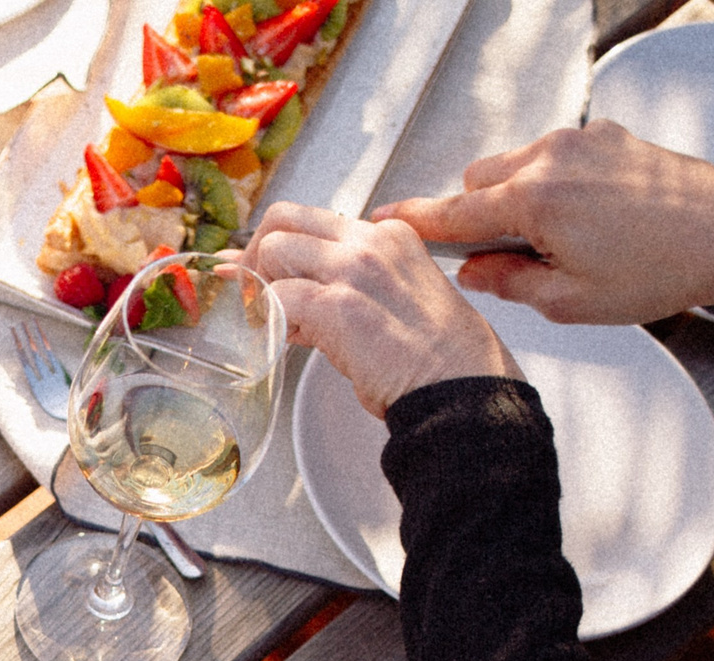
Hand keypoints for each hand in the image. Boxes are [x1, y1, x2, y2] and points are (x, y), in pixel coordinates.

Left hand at [251, 202, 520, 417]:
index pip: (313, 220)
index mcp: (389, 235)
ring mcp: (354, 269)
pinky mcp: (338, 305)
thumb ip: (344, 291)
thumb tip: (290, 301)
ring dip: (261, 286)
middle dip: (257, 254)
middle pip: (283, 218)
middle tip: (254, 293)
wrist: (459, 388)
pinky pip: (277, 297)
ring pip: (272, 249)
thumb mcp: (395, 303)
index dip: (277, 244)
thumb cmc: (435, 359)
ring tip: (276, 322)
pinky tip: (282, 341)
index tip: (255, 268)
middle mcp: (371, 241)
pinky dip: (269, 319)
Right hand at [373, 121, 713, 323]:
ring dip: (516, 196)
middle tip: (509, 255)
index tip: (380, 220)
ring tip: (558, 239)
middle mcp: (552, 158)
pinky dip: (553, 183)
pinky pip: (554, 155)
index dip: (411, 221)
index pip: (452, 211)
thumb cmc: (660, 270)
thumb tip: (474, 270)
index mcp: (536, 201)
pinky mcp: (606, 136)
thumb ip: (508, 283)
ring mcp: (580, 141)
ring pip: (514, 164)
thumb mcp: (571, 302)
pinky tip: (588, 217)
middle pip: (478, 180)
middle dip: (479, 214)